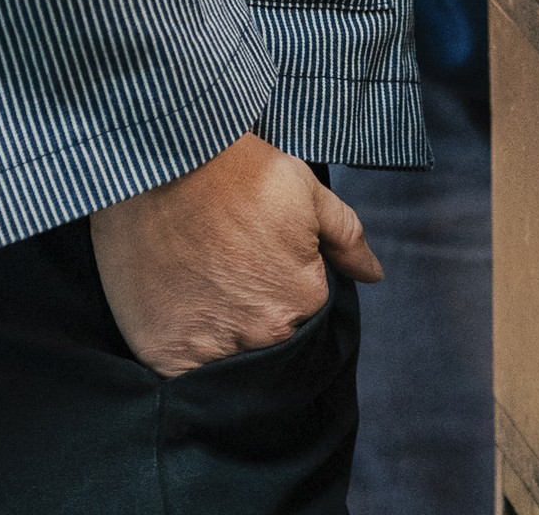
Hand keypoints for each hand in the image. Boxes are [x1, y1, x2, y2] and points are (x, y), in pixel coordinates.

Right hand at [91, 135, 379, 376]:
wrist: (164, 162)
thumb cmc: (236, 171)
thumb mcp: (304, 190)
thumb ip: (345, 238)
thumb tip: (374, 275)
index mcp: (302, 302)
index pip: (306, 315)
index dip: (286, 288)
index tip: (262, 263)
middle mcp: (262, 337)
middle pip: (269, 343)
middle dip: (257, 316)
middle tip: (231, 272)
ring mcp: (212, 352)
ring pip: (228, 360)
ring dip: (222, 335)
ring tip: (203, 287)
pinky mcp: (166, 356)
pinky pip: (185, 376)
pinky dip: (186, 352)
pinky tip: (180, 313)